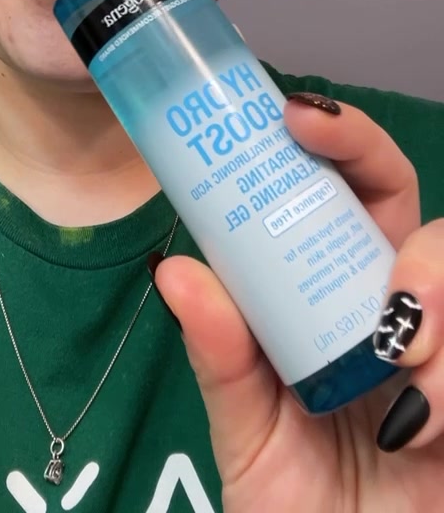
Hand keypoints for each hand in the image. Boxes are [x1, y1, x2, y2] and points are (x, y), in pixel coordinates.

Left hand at [153, 96, 443, 512]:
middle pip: (426, 218)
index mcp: (338, 288)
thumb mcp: (243, 426)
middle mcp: (398, 308)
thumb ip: (219, 354)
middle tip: (390, 283)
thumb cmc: (293, 500)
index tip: (297, 116)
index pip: (354, 186)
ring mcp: (442, 351)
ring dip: (439, 312)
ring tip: (400, 365)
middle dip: (416, 232)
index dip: (341, 136)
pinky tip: (421, 423)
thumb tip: (174, 270)